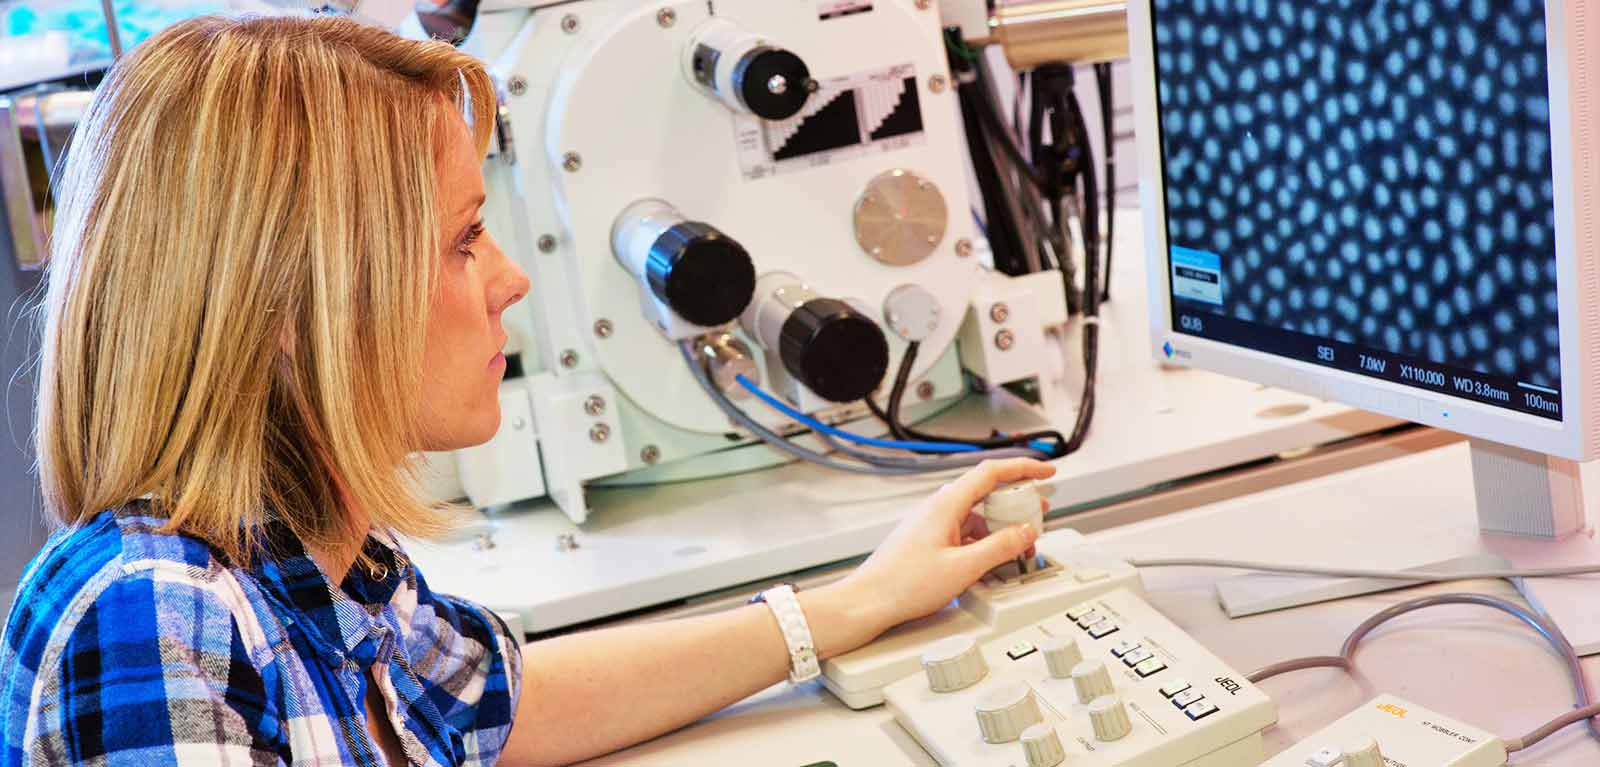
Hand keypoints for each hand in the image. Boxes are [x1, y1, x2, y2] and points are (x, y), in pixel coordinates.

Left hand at [837, 458, 1055, 638]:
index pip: (991, 472)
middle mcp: (938, 508)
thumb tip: (1026, 532)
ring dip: (1002, 527)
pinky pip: (965, 532)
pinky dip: (985, 541)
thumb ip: (999, 548)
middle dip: (1017, 501)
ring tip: (1022, 544)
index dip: (1023, 468)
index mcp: (946, 504)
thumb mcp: (963, 568)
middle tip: (1040, 511)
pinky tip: (994, 558)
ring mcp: (933, 524)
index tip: (1046, 471)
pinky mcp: (929, 540)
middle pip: (986, 493)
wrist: (868, 601)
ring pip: (977, 516)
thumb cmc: (903, 584)